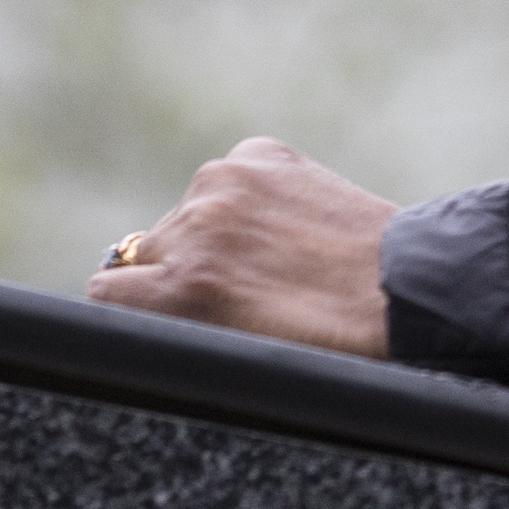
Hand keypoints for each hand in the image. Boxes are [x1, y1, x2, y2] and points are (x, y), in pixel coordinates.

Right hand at [86, 137, 395, 358]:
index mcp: (182, 286)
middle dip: (175, 272)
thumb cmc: (321, 343)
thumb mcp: (230, 354)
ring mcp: (226, 182)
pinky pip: (226, 178)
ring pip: (187, 213)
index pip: (106, 291)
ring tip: (270, 260)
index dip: (133, 308)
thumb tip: (129, 296)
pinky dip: (245, 198)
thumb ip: (170, 322)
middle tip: (232, 295)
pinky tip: (286, 226)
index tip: (157, 316)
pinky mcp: (259, 154)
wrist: (401, 289)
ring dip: (211, 233)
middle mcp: (195, 226)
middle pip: (146, 253)